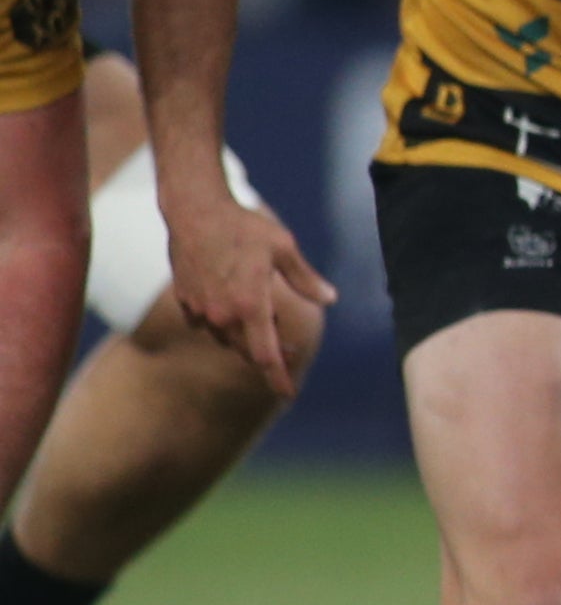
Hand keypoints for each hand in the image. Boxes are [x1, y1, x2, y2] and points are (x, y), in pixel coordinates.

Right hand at [167, 190, 335, 399]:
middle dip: (270, 354)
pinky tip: (231, 303)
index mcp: (250, 306)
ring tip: (265, 320)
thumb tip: (330, 299)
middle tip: (291, 349)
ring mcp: (200, 310)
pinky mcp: (185, 301)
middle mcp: (222, 315)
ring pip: (226, 338)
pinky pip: (206, 323)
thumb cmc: (244, 227)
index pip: (266, 355)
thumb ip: (305, 279)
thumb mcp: (283, 248)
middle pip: (246, 350)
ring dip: (245, 336)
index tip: (289, 393)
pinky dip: (221, 321)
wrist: (194, 212)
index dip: (279, 377)